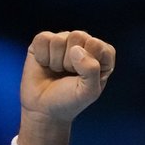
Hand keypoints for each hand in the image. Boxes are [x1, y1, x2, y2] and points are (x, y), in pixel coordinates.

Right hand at [17, 30, 116, 144]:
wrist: (45, 109)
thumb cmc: (71, 100)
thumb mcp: (89, 91)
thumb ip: (91, 70)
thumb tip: (76, 49)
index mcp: (102, 53)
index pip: (96, 44)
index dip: (87, 63)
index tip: (82, 78)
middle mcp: (84, 43)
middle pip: (78, 36)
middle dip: (70, 61)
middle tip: (69, 74)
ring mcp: (64, 40)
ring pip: (59, 39)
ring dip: (56, 61)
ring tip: (57, 71)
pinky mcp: (44, 41)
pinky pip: (43, 39)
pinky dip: (42, 56)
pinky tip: (45, 65)